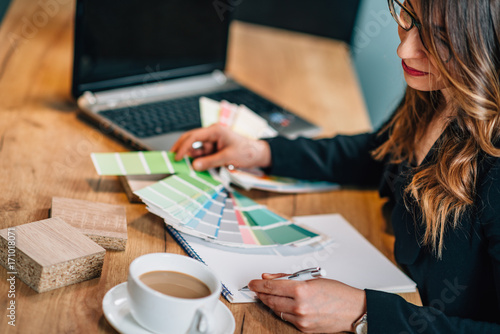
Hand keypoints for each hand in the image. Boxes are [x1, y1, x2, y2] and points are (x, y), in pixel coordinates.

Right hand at [171, 124, 270, 170]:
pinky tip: (192, 168)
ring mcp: (212, 142)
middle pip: (191, 140)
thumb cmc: (247, 152)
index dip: (183, 147)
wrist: (258, 155)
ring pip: (195, 149)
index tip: (177, 157)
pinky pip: (202, 155)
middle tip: (172, 159)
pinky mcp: (214, 150)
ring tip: (182, 167)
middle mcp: (212, 134)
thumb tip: (194, 166)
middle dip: (181, 149)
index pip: (194, 137)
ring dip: (189, 157)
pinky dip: (197, 161)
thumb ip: (210, 161)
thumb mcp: (228, 157)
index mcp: (215, 130)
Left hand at [248, 273, 366, 332]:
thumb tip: (269, 277)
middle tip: (256, 288)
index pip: (271, 286)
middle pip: (271, 299)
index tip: (252, 282)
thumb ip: (287, 278)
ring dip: (270, 302)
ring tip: (267, 295)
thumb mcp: (311, 278)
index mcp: (301, 290)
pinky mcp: (303, 329)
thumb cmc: (337, 292)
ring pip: (277, 310)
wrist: (353, 311)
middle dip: (262, 293)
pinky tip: (282, 305)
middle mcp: (299, 306)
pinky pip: (287, 318)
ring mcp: (301, 319)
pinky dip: (282, 311)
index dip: (258, 284)